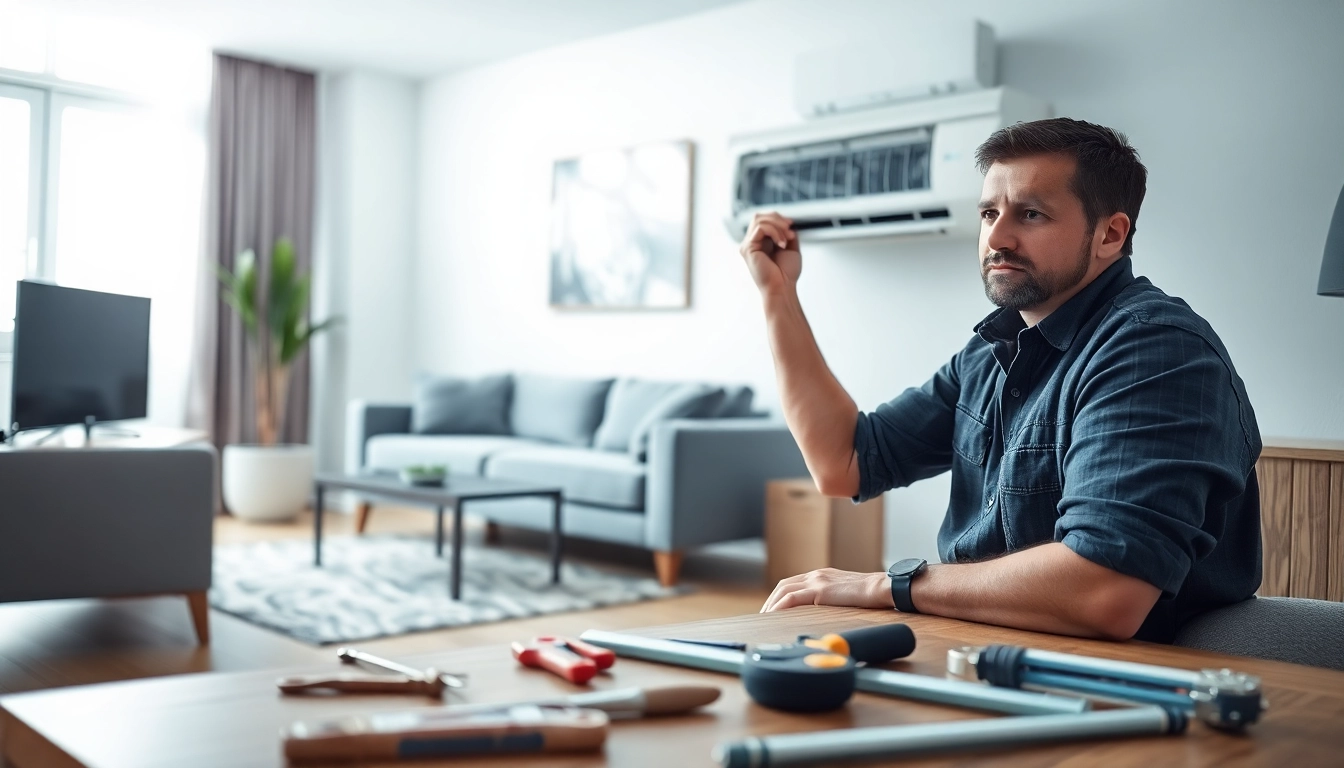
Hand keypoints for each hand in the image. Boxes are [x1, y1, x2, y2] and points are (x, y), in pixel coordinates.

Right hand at [738, 212, 800, 294]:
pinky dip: (774, 232)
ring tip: (787, 239)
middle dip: (777, 218)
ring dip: (778, 226)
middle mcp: (752, 243)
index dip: (778, 218)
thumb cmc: (786, 274)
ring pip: (759, 219)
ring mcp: (748, 245)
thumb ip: (787, 233)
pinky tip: (781, 244)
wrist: (783, 288)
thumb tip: (787, 222)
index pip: (763, 220)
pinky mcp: (747, 248)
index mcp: (760, 243)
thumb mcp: (791, 248)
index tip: (791, 225)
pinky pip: (760, 228)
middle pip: (759, 216)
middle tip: (789, 228)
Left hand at [760, 568, 894, 611]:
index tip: (773, 610)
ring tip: (766, 619)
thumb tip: (824, 615)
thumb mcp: (846, 595)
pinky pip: (793, 598)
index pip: (792, 584)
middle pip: (783, 586)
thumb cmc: (869, 595)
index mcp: (821, 576)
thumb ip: (833, 599)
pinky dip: (780, 606)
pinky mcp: (820, 589)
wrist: (881, 587)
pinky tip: (775, 615)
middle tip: (764, 617)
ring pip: (784, 590)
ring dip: (772, 604)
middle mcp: (816, 575)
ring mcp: (817, 580)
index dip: (779, 597)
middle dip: (771, 601)